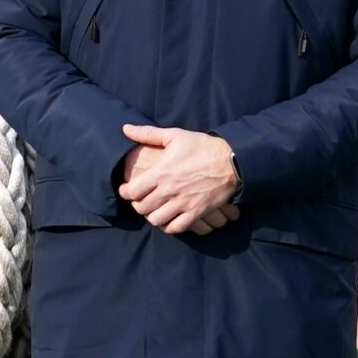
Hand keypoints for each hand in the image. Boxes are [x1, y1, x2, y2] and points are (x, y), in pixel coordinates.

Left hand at [119, 125, 240, 234]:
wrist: (233, 160)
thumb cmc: (202, 146)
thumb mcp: (175, 135)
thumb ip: (148, 134)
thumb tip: (125, 128)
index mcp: (161, 172)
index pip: (132, 191)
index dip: (126, 192)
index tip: (127, 189)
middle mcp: (170, 190)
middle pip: (142, 208)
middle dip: (138, 204)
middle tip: (141, 200)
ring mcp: (184, 203)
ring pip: (156, 220)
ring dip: (152, 216)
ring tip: (155, 209)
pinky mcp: (197, 212)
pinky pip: (176, 228)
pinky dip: (169, 226)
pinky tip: (169, 218)